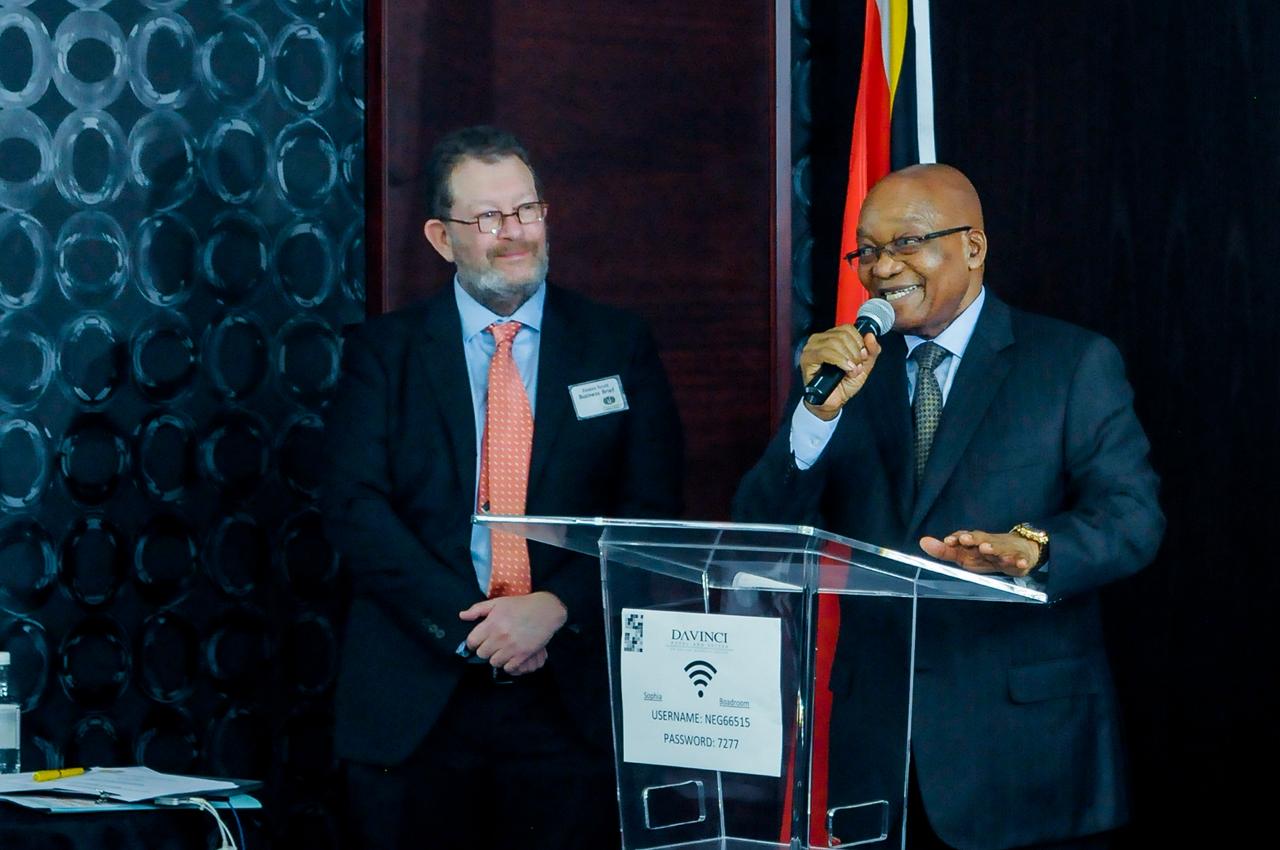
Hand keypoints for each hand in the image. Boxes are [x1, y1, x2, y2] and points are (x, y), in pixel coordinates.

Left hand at [459, 592, 566, 672]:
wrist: (545, 610)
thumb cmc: (520, 605)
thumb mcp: (497, 603)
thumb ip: (478, 609)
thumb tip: (462, 616)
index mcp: (491, 623)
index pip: (472, 641)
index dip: (474, 642)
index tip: (479, 641)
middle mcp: (500, 636)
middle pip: (482, 653)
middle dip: (485, 649)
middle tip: (493, 644)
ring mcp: (512, 647)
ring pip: (494, 662)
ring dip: (497, 657)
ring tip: (503, 650)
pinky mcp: (523, 655)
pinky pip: (508, 667)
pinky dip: (509, 664)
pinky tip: (512, 656)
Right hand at [799, 326, 881, 419]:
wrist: (833, 402)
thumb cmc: (844, 384)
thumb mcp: (864, 366)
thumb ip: (871, 351)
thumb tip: (870, 336)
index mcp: (832, 338)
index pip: (848, 328)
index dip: (859, 341)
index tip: (863, 356)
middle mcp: (820, 340)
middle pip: (842, 335)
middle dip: (855, 351)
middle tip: (856, 366)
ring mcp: (811, 348)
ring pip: (834, 342)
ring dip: (848, 358)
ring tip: (851, 370)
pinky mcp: (807, 358)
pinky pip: (825, 352)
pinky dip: (840, 360)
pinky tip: (845, 368)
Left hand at [919, 530, 1041, 577]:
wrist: (1021, 550)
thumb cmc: (987, 553)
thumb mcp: (966, 554)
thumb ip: (945, 551)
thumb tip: (922, 542)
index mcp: (975, 543)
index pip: (964, 538)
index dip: (956, 539)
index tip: (948, 541)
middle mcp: (990, 544)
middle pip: (981, 539)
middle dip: (973, 539)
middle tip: (964, 539)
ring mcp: (1006, 551)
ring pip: (1000, 549)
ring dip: (994, 548)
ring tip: (987, 548)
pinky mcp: (1021, 559)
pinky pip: (1022, 561)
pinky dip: (1021, 562)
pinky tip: (1020, 564)